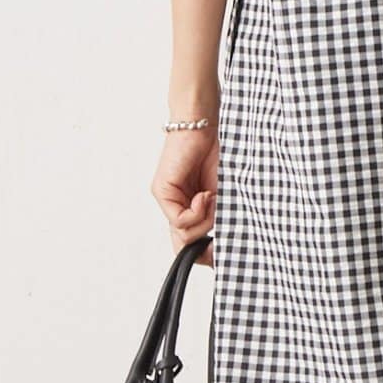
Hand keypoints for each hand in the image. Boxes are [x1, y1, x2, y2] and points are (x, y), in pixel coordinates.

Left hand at [152, 126, 217, 263]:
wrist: (204, 129)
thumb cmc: (215, 157)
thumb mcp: (220, 196)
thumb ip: (213, 217)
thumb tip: (214, 244)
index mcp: (188, 208)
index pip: (188, 244)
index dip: (203, 253)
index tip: (220, 251)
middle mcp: (174, 206)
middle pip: (184, 243)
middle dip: (205, 240)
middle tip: (218, 227)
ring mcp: (166, 200)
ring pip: (183, 233)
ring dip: (204, 219)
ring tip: (211, 197)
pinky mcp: (161, 191)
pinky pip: (179, 219)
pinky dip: (197, 211)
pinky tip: (205, 195)